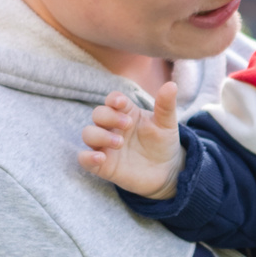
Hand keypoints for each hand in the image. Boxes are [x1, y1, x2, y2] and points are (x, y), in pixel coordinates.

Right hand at [77, 82, 183, 198]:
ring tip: (119, 142)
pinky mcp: (103, 165)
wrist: (167, 171)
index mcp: (126, 113)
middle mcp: (112, 127)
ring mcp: (105, 146)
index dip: (113, 99)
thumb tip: (171, 85)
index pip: (112, 100)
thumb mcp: (167, 124)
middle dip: (108, 116)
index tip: (121, 102)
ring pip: (88, 134)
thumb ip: (166, 106)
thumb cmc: (163, 143)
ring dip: (99, 135)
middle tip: (127, 124)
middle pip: (98, 114)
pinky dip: (87, 157)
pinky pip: (84, 159)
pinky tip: (101, 158)